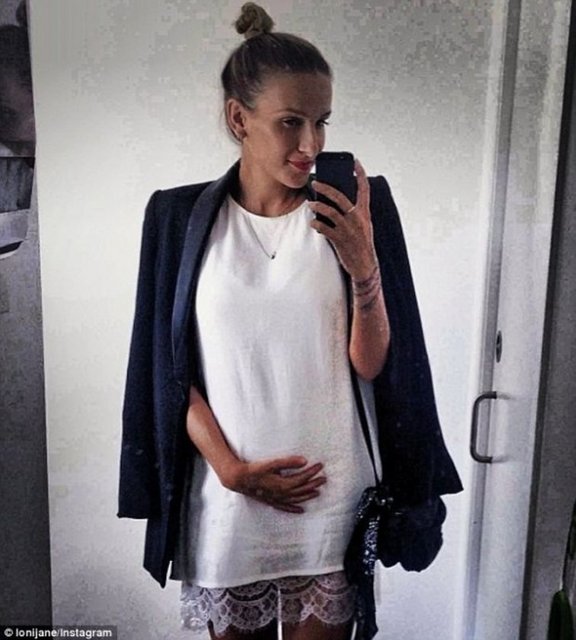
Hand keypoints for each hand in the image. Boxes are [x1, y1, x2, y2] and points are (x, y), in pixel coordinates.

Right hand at [224, 455, 325, 513]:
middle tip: (324, 479)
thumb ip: (288, 462)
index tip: (320, 465)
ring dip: (307, 496)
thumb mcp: (271, 463)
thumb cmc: (255, 470)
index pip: (302, 478)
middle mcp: (282, 494)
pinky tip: (301, 510)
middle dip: (314, 484)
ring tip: (317, 493)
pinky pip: (285, 507)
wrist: (239, 479)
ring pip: (296, 499)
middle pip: (302, 490)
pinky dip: (294, 508)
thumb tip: (304, 460)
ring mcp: (277, 499)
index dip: (312, 472)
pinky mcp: (271, 501)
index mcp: (283, 484)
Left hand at [309, 158, 377, 280]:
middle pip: (340, 197)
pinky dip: (316, 224)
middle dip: (326, 187)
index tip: (356, 162)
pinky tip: (313, 223)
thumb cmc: (361, 244)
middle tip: (315, 182)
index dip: (360, 173)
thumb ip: (354, 212)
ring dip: (317, 206)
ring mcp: (348, 229)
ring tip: (310, 203)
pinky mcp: (339, 240)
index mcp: (364, 213)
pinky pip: (324, 228)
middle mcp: (357, 218)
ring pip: (329, 211)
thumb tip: (337, 200)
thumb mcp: (363, 225)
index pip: (364, 188)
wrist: (364, 265)